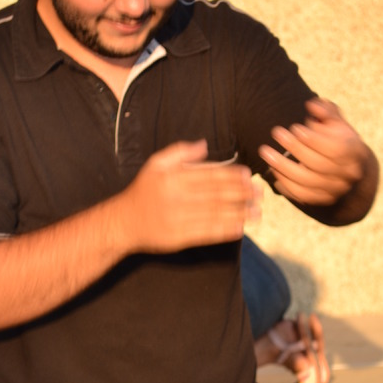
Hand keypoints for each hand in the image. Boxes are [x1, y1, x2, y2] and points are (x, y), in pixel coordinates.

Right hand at [122, 140, 260, 251]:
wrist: (123, 222)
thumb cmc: (142, 191)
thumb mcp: (155, 164)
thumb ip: (179, 152)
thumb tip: (204, 144)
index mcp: (172, 178)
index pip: (209, 175)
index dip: (231, 175)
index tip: (248, 176)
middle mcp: (176, 198)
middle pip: (216, 195)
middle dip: (241, 194)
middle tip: (259, 193)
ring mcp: (177, 219)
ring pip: (215, 214)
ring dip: (239, 214)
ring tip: (257, 212)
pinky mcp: (178, 238)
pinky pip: (206, 233)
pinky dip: (225, 230)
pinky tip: (240, 228)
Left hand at [259, 98, 371, 206]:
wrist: (348, 169)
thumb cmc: (338, 139)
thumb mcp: (337, 122)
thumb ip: (326, 112)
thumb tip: (313, 105)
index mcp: (355, 152)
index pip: (335, 148)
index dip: (314, 139)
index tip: (295, 127)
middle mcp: (348, 174)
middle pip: (318, 165)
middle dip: (294, 148)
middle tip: (276, 133)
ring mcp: (336, 189)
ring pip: (307, 182)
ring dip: (283, 167)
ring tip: (266, 153)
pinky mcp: (323, 200)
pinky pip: (302, 196)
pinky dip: (286, 185)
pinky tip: (274, 173)